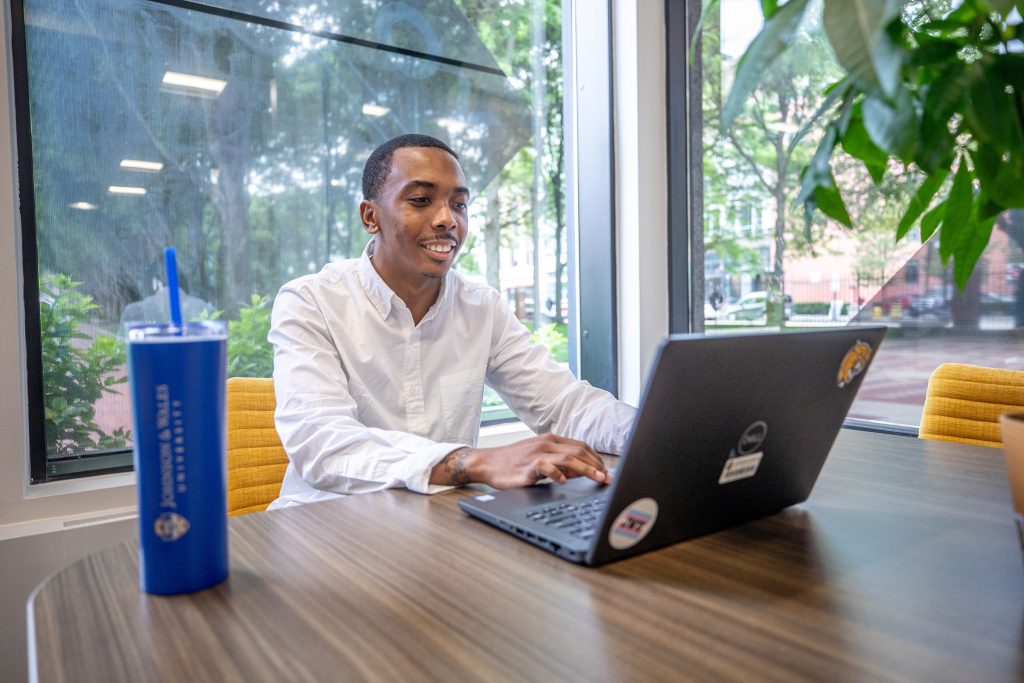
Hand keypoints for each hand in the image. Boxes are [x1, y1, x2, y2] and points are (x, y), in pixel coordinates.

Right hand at [430, 433, 611, 488]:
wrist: (487, 463)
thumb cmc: (513, 463)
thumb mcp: (539, 459)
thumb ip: (559, 464)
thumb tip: (580, 472)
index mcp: (551, 440)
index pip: (581, 446)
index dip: (596, 458)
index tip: (607, 470)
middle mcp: (546, 443)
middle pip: (579, 451)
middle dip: (597, 465)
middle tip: (608, 478)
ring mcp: (537, 453)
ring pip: (569, 458)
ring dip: (586, 469)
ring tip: (597, 479)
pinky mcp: (527, 465)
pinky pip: (546, 467)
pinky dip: (558, 473)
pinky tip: (564, 481)